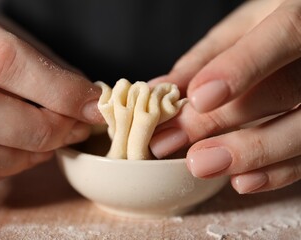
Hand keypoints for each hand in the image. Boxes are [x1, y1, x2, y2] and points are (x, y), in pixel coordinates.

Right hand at [0, 1, 101, 200]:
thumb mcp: (9, 35)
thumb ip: (45, 67)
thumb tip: (86, 103)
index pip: (3, 61)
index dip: (58, 90)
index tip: (92, 106)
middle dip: (42, 130)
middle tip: (74, 130)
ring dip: (21, 157)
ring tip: (47, 145)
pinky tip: (11, 156)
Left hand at [150, 0, 300, 193]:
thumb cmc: (271, 26)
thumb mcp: (240, 29)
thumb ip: (205, 57)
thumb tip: (162, 89)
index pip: (283, 37)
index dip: (241, 68)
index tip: (197, 98)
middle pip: (283, 92)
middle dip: (223, 120)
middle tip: (172, 140)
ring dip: (249, 154)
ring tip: (200, 163)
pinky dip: (277, 172)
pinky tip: (241, 180)